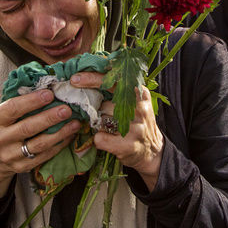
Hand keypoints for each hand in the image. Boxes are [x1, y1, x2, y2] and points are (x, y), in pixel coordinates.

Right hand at [0, 88, 79, 200]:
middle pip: (28, 127)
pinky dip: (59, 145)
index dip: (32, 101)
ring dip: (60, 133)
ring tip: (74, 123)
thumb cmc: (1, 130)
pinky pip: (45, 155)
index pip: (13, 108)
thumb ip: (18, 104)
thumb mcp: (1, 116)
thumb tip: (45, 88)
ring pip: (39, 144)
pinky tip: (69, 135)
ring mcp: (11, 155)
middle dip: (49, 117)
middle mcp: (0, 139)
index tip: (49, 94)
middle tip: (66, 109)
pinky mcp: (22, 167)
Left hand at [71, 72, 163, 191]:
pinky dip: (99, 139)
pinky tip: (109, 140)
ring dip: (100, 126)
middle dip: (98, 110)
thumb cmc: (137, 121)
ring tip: (112, 129)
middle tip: (105, 116)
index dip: (92, 79)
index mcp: (141, 94)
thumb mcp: (135, 101)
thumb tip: (87, 76)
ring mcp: (136, 128)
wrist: (153, 150)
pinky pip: (100, 138)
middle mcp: (140, 109)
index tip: (75, 79)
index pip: (114, 82)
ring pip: (101, 121)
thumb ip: (118, 89)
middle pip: (104, 104)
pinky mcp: (128, 146)